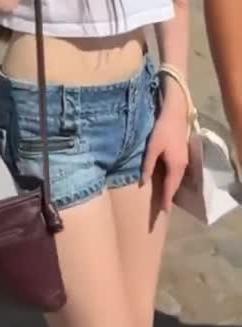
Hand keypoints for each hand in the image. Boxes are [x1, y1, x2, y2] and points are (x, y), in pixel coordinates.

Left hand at [142, 95, 188, 212]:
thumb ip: (147, 166)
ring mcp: (184, 159)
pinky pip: (178, 172)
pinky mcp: (182, 153)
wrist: (175, 113)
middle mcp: (182, 166)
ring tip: (165, 197)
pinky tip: (168, 179)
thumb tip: (143, 183)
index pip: (170, 188)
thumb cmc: (162, 130)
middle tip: (163, 208)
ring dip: (172, 188)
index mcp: (175, 166)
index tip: (163, 213)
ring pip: (177, 178)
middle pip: (175, 185)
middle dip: (170, 196)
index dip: (166, 200)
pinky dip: (173, 179)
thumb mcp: (152, 148)